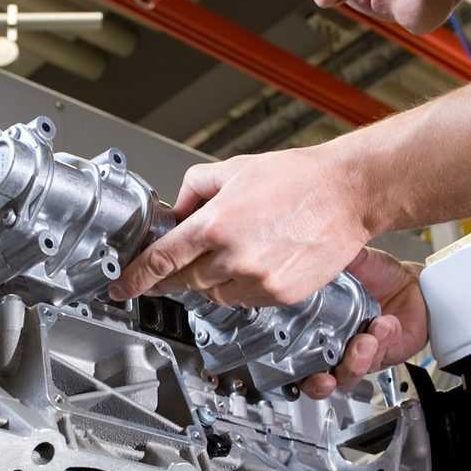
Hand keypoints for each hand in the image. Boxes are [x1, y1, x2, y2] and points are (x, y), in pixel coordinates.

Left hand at [109, 143, 374, 306]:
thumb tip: (177, 212)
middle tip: (182, 262)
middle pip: (185, 282)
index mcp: (216, 224)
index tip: (122, 288)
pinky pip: (245, 300)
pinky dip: (242, 287)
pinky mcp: (280, 296)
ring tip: (238, 251)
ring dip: (214, 279)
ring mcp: (258, 281)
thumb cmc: (299, 178)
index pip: (161, 260)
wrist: (348, 194)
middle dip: (177, 274)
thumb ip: (195, 190)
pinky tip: (259, 261)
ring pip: (215, 294)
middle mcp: (234, 258)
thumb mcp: (234, 169)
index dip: (136, 278)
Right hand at [300, 248, 427, 398]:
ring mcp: (358, 354)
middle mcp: (334, 346)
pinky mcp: (384, 356)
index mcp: (316, 326)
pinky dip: (383, 342)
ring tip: (365, 341)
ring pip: (348, 375)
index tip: (288, 364)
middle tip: (325, 376)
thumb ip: (326, 262)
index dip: (287, 368)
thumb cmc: (376, 274)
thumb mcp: (348, 262)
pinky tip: (386, 325)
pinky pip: (380, 359)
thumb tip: (305, 249)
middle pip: (315, 380)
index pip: (292, 356)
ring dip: (355, 362)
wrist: (412, 282)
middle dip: (318, 382)